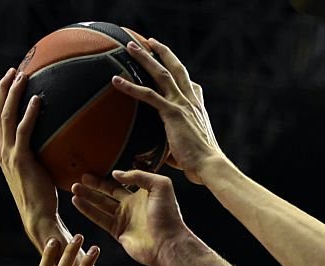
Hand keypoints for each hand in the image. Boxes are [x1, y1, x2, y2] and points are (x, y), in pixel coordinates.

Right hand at [0, 68, 57, 230]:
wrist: (38, 216)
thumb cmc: (44, 197)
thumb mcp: (40, 171)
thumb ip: (42, 155)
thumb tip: (61, 141)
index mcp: (4, 152)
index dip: (1, 98)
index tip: (8, 81)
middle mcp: (2, 150)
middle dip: (3, 89)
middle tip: (12, 70)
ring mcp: (9, 154)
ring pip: (7, 117)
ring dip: (13, 94)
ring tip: (21, 76)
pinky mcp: (21, 159)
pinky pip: (24, 131)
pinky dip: (28, 114)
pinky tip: (37, 100)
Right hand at [71, 170, 189, 265]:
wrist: (167, 243)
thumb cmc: (168, 215)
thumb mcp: (160, 186)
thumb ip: (139, 175)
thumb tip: (116, 174)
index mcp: (143, 194)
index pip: (122, 183)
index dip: (108, 176)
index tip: (95, 169)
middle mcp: (132, 206)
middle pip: (108, 193)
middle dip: (93, 185)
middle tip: (79, 178)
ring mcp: (125, 220)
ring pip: (101, 205)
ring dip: (87, 196)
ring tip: (73, 187)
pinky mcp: (118, 232)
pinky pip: (99, 219)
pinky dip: (87, 210)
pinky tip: (76, 201)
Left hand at [112, 38, 221, 183]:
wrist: (208, 165)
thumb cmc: (198, 164)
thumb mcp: (186, 148)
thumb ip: (172, 144)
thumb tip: (160, 153)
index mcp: (197, 109)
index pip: (191, 86)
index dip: (181, 73)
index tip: (172, 63)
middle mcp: (190, 102)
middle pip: (176, 69)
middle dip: (163, 53)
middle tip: (149, 41)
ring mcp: (182, 105)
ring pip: (161, 74)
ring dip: (145, 58)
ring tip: (130, 46)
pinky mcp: (172, 113)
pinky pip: (148, 95)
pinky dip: (131, 87)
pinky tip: (116, 81)